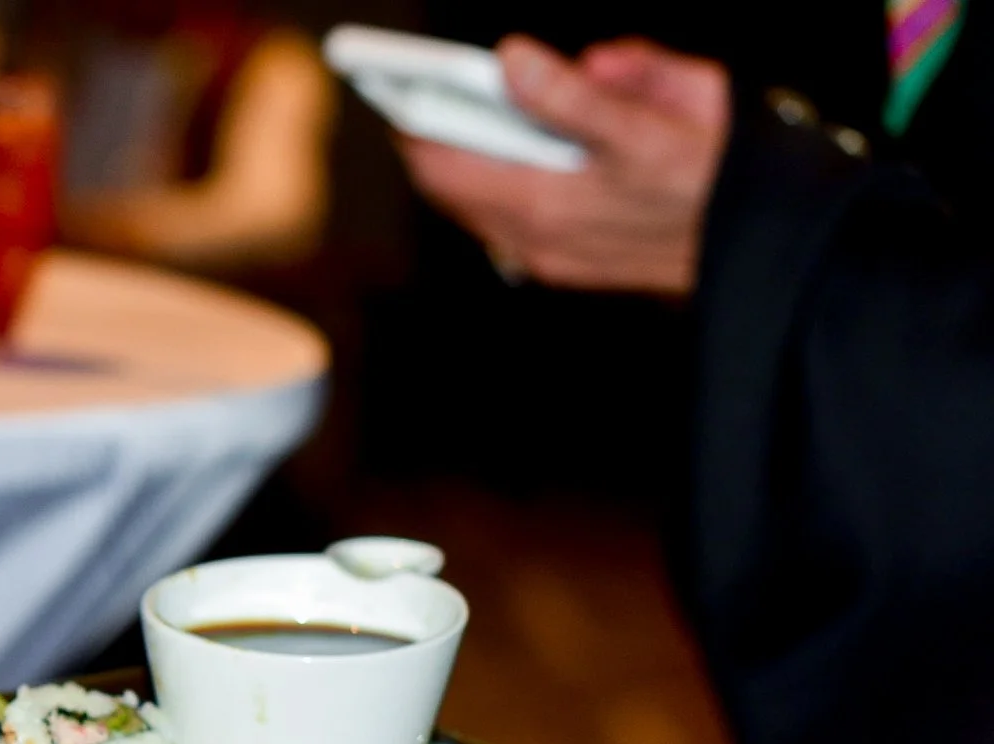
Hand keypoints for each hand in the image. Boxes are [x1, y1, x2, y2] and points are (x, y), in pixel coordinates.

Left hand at [399, 36, 728, 293]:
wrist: (760, 250)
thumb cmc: (712, 180)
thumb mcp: (648, 121)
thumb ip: (574, 94)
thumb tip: (514, 60)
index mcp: (542, 205)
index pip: (439, 166)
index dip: (416, 123)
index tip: (403, 85)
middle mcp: (533, 239)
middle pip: (452, 185)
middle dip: (446, 135)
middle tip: (441, 91)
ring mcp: (546, 255)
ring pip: (481, 200)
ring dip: (481, 157)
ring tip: (494, 112)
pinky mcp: (565, 264)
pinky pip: (513, 217)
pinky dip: (513, 179)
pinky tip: (541, 149)